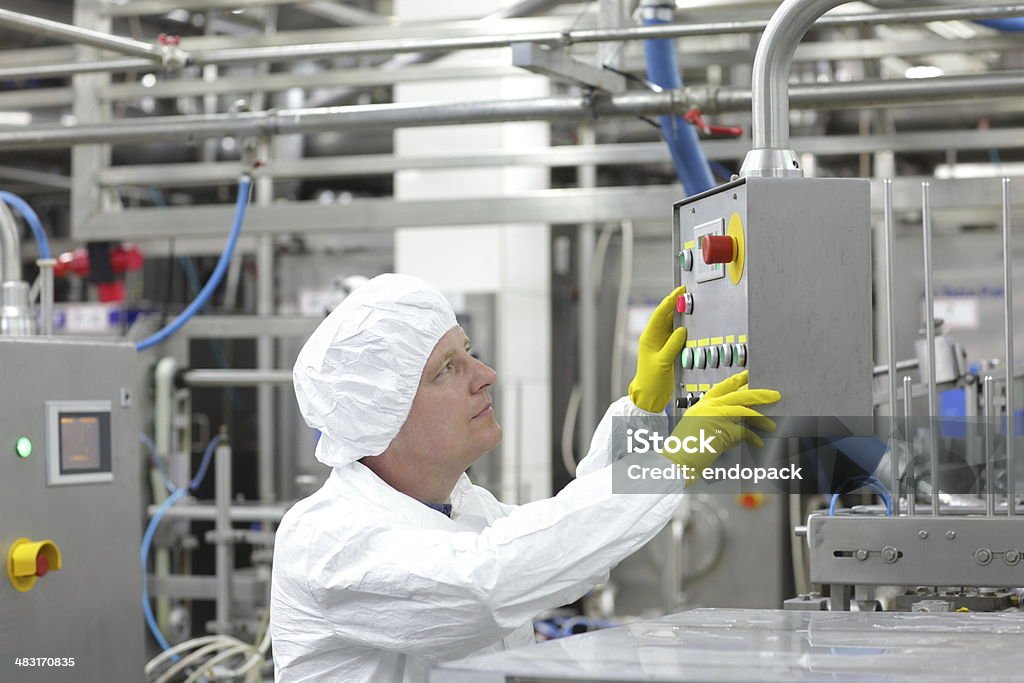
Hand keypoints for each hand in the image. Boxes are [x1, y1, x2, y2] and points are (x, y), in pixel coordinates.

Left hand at [628, 286, 687, 412]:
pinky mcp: (668, 348)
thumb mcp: (663, 362)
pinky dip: (683, 325)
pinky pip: (676, 333)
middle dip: (675, 303)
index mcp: (649, 338)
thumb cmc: (651, 380)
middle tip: (686, 292)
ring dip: (679, 313)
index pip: (659, 315)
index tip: (678, 292)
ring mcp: (661, 342)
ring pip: (671, 323)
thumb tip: (682, 331)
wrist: (651, 394)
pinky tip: (689, 320)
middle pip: (665, 316)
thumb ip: (672, 346)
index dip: (668, 302)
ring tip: (689, 302)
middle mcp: (654, 337)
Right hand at [661, 370, 780, 481]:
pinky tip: (758, 442)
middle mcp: (707, 407)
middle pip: (738, 395)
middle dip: (759, 394)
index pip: (721, 387)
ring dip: (761, 418)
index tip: (748, 375)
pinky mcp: (721, 430)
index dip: (737, 380)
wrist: (676, 461)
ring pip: (744, 410)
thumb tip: (739, 429)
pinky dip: (753, 438)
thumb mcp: (699, 430)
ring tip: (771, 424)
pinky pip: (744, 432)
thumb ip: (718, 425)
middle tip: (773, 395)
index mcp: (701, 406)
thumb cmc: (684, 450)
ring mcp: (714, 417)